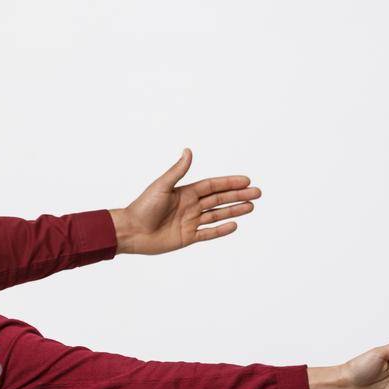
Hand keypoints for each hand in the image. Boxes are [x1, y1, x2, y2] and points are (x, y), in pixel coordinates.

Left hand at [109, 149, 259, 254]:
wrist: (131, 231)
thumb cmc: (142, 207)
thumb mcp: (162, 186)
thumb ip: (178, 171)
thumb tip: (188, 151)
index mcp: (185, 192)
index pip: (213, 186)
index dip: (229, 183)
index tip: (246, 180)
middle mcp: (190, 206)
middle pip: (219, 199)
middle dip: (238, 195)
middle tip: (257, 193)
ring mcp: (189, 222)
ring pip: (217, 215)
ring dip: (234, 210)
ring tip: (251, 206)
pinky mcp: (187, 237)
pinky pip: (208, 233)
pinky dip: (221, 230)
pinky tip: (234, 225)